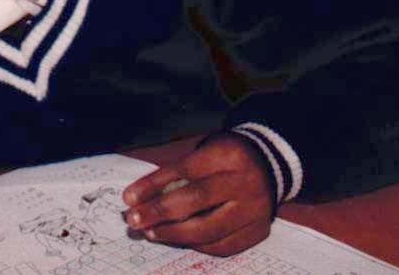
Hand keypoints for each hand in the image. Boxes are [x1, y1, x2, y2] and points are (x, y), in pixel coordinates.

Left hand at [121, 133, 273, 257]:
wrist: (270, 165)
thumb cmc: (225, 158)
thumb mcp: (205, 152)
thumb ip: (177, 173)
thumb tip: (141, 199)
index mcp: (226, 155)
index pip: (183, 170)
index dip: (153, 185)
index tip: (128, 198)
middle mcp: (243, 182)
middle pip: (196, 200)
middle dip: (159, 212)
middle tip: (133, 220)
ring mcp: (255, 209)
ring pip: (209, 229)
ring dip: (173, 234)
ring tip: (150, 232)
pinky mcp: (259, 231)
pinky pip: (223, 245)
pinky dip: (196, 245)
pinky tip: (177, 239)